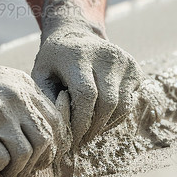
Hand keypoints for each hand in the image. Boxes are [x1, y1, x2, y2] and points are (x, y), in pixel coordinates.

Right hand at [0, 52, 65, 176]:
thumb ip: (20, 101)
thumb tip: (44, 138)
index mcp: (23, 85)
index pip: (55, 121)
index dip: (53, 145)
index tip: (42, 157)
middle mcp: (14, 96)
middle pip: (44, 140)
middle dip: (37, 163)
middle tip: (25, 172)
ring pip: (25, 154)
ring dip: (17, 170)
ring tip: (7, 174)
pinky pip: (0, 161)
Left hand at [31, 0, 140, 149]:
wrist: (75, 35)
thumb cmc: (54, 61)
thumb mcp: (41, 75)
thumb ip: (48, 99)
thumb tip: (61, 128)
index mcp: (78, 55)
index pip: (86, 95)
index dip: (81, 121)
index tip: (72, 138)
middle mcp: (105, 55)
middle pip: (107, 102)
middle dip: (94, 127)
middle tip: (82, 141)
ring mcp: (123, 60)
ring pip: (122, 105)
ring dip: (106, 125)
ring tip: (90, 132)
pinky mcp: (134, 68)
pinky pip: (129, 102)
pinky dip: (116, 116)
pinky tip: (100, 118)